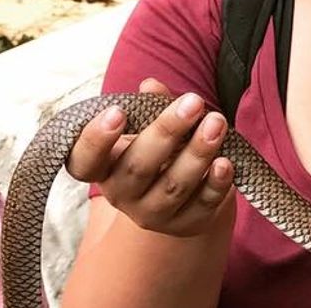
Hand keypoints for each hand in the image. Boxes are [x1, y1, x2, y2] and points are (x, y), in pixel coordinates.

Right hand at [66, 78, 234, 236]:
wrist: (183, 193)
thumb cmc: (158, 150)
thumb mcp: (148, 127)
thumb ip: (150, 107)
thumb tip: (151, 85)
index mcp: (103, 167)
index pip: (84, 162)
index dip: (96, 139)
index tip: (117, 111)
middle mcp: (121, 195)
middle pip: (138, 167)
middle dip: (168, 131)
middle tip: (194, 102)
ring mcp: (152, 214)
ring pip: (174, 185)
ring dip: (198, 152)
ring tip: (217, 123)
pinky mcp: (185, 225)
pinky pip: (202, 205)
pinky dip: (215, 183)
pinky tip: (225, 162)